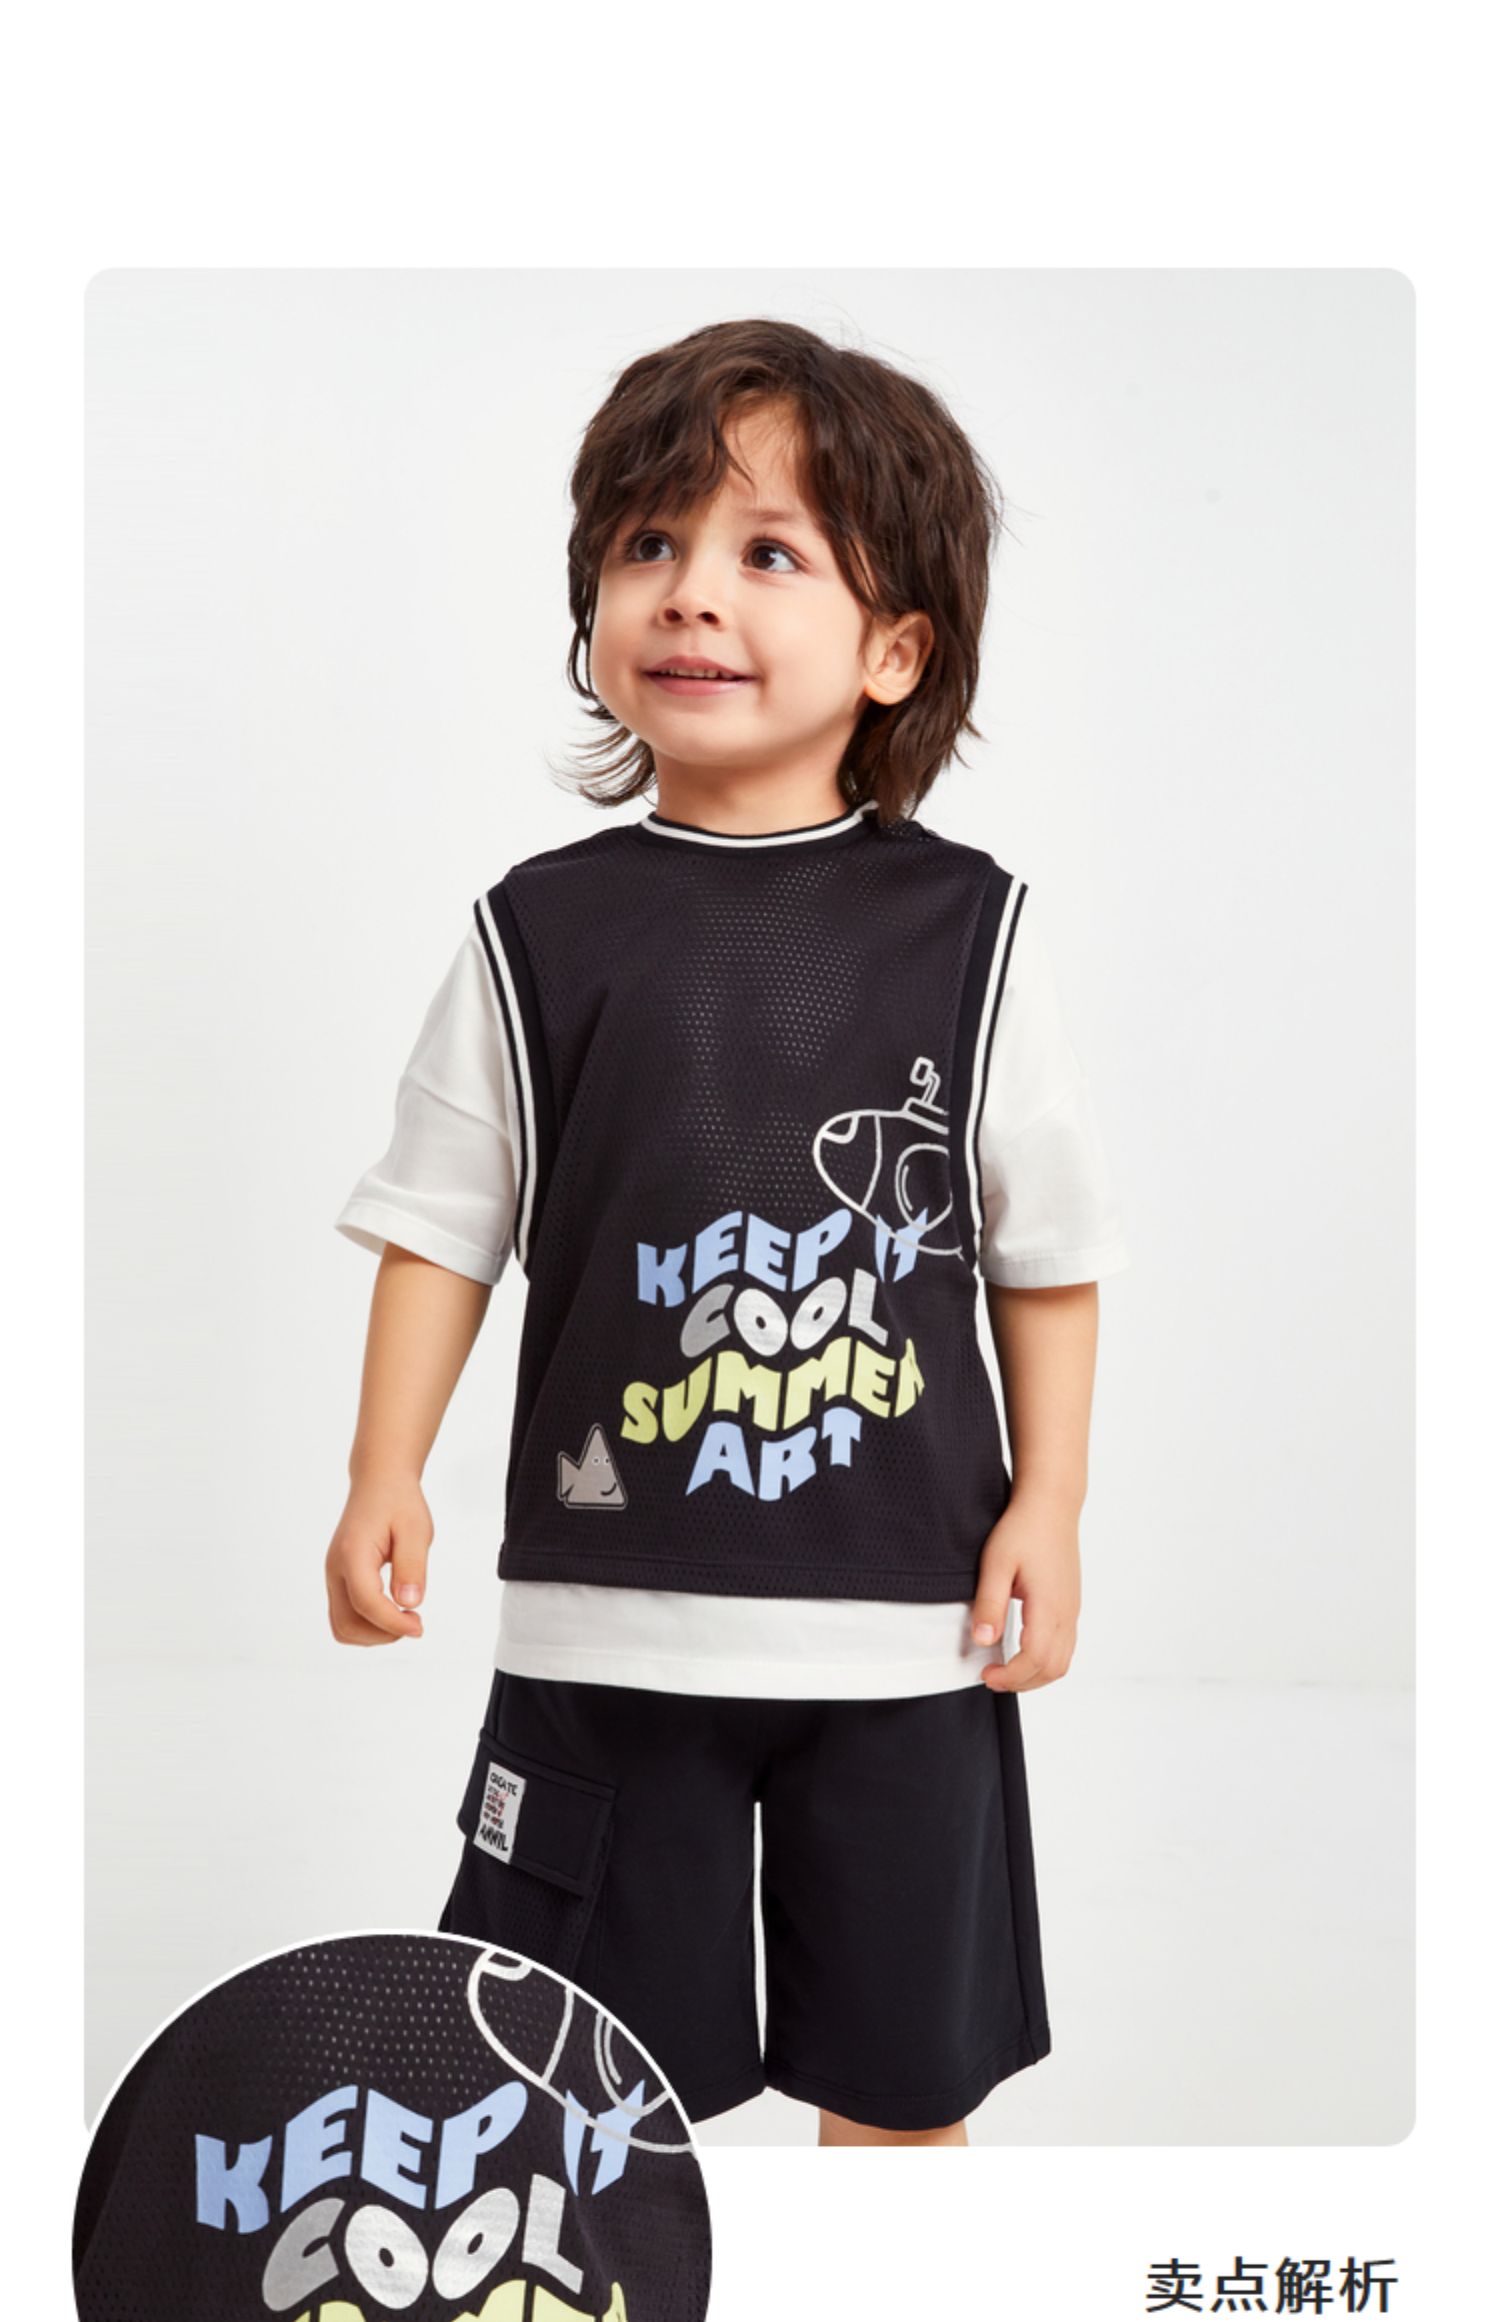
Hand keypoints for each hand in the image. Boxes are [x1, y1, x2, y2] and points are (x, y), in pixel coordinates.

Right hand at [325, 1473, 433, 1645]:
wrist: (379, 1483)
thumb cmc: (398, 1502)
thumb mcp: (416, 1529)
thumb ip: (412, 1565)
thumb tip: (409, 1604)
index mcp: (353, 1553)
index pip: (366, 1604)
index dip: (393, 1623)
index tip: (419, 1626)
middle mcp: (335, 1568)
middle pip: (346, 1624)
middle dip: (382, 1634)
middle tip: (414, 1623)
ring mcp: (334, 1576)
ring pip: (342, 1626)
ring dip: (373, 1634)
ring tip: (403, 1619)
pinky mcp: (339, 1580)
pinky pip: (345, 1616)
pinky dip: (367, 1625)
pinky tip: (391, 1612)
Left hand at [969, 1491, 1080, 1692]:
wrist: (1051, 1505)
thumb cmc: (1023, 1529)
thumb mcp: (996, 1564)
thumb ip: (989, 1604)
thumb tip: (982, 1640)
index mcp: (1048, 1605)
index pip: (1034, 1659)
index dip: (1010, 1675)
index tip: (985, 1673)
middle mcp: (1066, 1613)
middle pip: (1053, 1669)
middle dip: (1021, 1682)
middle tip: (991, 1677)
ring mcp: (1072, 1610)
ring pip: (1063, 1661)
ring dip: (1035, 1675)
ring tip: (1005, 1670)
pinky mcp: (1071, 1605)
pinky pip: (1066, 1647)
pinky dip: (1046, 1661)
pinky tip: (1023, 1652)